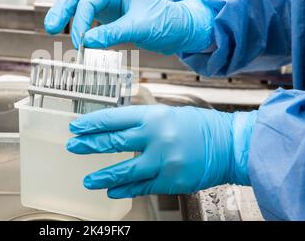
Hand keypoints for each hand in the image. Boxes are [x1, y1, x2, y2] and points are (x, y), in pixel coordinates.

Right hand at [45, 0, 214, 53]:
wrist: (180, 30)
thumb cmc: (166, 21)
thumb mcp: (139, 27)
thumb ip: (113, 34)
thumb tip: (88, 42)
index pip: (89, 0)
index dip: (80, 21)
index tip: (80, 41)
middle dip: (62, 10)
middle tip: (51, 27)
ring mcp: (106, 6)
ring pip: (78, 6)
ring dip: (65, 16)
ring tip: (52, 29)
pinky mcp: (107, 19)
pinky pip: (86, 20)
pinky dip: (78, 27)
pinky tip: (73, 37)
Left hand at [67, 105, 256, 197]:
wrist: (230, 145)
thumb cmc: (200, 126)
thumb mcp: (169, 113)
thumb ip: (143, 120)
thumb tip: (116, 126)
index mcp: (154, 116)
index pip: (115, 118)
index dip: (92, 123)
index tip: (77, 126)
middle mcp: (157, 137)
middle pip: (114, 142)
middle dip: (89, 145)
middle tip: (74, 147)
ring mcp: (163, 160)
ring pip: (124, 170)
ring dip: (102, 176)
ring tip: (88, 180)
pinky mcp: (171, 180)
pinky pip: (142, 186)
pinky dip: (125, 189)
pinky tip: (112, 190)